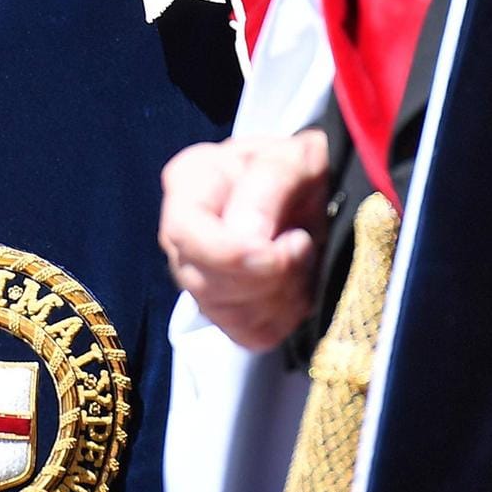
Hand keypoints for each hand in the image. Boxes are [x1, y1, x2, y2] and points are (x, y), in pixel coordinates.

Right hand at [159, 129, 330, 351]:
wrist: (309, 191)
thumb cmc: (296, 166)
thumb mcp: (293, 156)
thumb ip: (270, 183)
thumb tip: (248, 237)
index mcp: (189, 184)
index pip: (184, 232)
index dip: (228, 254)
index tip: (276, 252)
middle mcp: (182, 235)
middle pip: (204, 282)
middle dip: (266, 277)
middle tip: (303, 243)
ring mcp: (199, 276)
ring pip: (229, 315)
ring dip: (281, 295)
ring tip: (302, 257)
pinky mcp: (225, 310)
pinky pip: (250, 335)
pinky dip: (284, 316)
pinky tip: (296, 283)